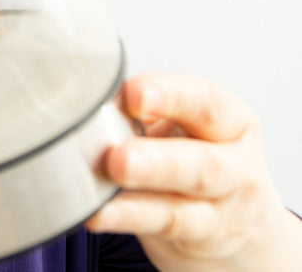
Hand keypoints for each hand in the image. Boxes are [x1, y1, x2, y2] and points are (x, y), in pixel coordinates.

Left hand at [86, 72, 301, 271]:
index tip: (133, 94)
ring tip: (112, 179)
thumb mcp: (191, 126)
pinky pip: (160, 227)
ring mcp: (220, 212)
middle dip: (160, 160)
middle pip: (203, 165)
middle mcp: (234, 169)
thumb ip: (149, 111)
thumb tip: (90, 98)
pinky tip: (98, 213)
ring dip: (142, 196)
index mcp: (232, 123)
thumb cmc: (200, 157)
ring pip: (183, 206)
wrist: (245, 226)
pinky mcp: (196, 240)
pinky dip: (126, 218)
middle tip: (120, 155)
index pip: (208, 104)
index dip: (171, 96)